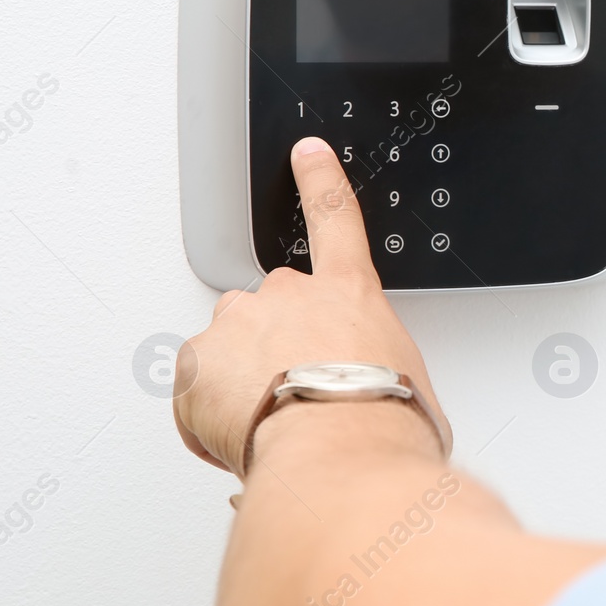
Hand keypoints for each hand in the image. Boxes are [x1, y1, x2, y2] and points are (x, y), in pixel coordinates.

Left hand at [173, 136, 446, 476]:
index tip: (308, 154)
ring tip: (269, 422)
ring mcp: (238, 324)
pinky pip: (193, 393)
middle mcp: (289, 296)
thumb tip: (389, 402)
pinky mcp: (195, 362)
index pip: (335, 219)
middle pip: (270, 308)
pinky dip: (207, 417)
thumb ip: (387, 376)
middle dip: (274, 345)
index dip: (320, 183)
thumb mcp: (413, 388)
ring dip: (238, 380)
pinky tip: (241, 438)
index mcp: (350, 292)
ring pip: (226, 348)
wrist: (340, 450)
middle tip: (295, 393)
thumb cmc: (381, 422)